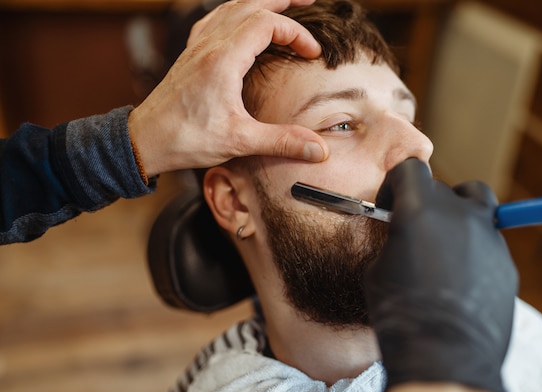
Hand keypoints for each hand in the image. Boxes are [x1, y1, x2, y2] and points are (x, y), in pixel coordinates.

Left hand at [129, 0, 328, 176]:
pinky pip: (215, 18)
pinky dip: (235, 11)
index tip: (312, 53)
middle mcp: (209, 45)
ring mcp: (197, 47)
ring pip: (231, 6)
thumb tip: (319, 150)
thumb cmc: (186, 139)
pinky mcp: (190, 54)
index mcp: (223, 59)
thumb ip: (282, 141)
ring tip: (283, 3)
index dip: (296, 33)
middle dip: (283, 1)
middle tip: (309, 1)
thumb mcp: (239, 142)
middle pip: (250, 4)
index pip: (267, 24)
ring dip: (259, 1)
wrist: (145, 140)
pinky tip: (241, 18)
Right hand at [365, 158, 517, 391]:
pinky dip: (473, 247)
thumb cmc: (401, 315)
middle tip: (414, 232)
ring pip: (476, 204)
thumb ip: (394, 239)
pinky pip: (488, 240)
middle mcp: (459, 214)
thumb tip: (403, 234)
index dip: (395, 184)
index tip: (389, 206)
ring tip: (444, 244)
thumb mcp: (378, 270)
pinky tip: (460, 279)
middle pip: (442, 188)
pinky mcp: (506, 261)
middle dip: (424, 203)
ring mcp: (488, 236)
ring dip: (458, 214)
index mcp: (420, 210)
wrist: (445, 358)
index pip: (410, 169)